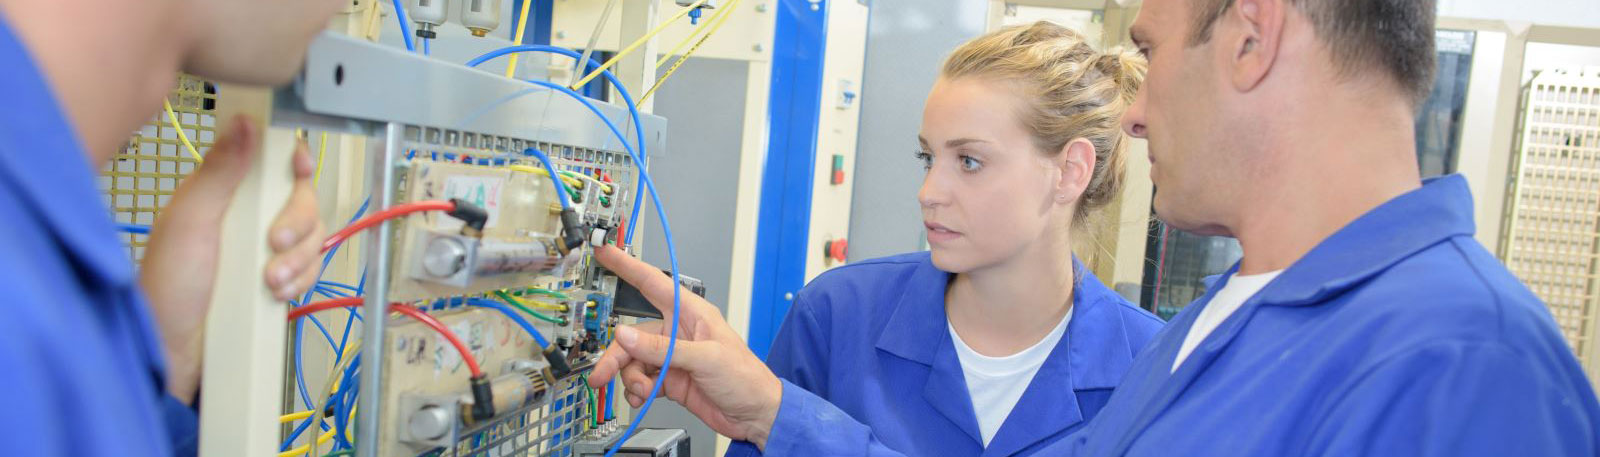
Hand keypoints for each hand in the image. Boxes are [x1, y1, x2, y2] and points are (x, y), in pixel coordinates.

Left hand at [140, 116, 323, 404]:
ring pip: (313, 236)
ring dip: (299, 259)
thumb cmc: (167, 289)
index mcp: (223, 193)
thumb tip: (244, 122)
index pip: (271, 160)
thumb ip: (219, 173)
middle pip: (303, 199)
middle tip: (273, 242)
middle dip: (298, 223)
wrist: (173, 353)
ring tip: (269, 281)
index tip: (299, 168)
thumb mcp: (189, 223)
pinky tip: (277, 294)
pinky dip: (301, 281)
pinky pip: (311, 270)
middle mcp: (247, 216)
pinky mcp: (277, 279)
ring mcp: (264, 250)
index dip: (293, 159)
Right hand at [588, 245, 782, 449]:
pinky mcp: (669, 379)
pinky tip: (643, 397)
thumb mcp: (706, 359)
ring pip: (633, 360)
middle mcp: (677, 332)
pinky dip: (636, 390)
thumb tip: (627, 336)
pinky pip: (640, 379)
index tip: (605, 253)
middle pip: (633, 334)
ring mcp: (671, 357)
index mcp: (691, 314)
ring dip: (631, 378)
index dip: (627, 266)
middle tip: (602, 374)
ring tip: (642, 391)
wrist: (755, 415)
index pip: (653, 283)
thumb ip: (663, 348)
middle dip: (617, 355)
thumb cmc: (746, 378)